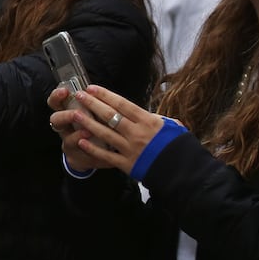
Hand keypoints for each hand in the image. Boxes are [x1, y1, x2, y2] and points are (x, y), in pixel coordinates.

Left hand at [52, 85, 168, 174]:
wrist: (183, 171)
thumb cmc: (178, 146)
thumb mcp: (171, 126)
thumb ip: (156, 118)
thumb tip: (145, 113)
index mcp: (148, 121)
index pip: (122, 104)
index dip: (105, 95)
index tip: (92, 88)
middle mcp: (137, 133)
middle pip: (110, 115)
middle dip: (92, 104)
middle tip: (79, 95)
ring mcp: (130, 149)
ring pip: (104, 133)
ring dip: (88, 123)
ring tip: (75, 114)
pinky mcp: (127, 164)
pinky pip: (106, 155)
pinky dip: (93, 149)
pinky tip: (81, 141)